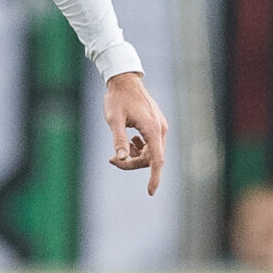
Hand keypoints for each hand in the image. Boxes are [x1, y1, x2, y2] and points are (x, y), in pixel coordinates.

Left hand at [102, 72, 167, 194]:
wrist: (125, 80)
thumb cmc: (118, 98)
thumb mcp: (114, 119)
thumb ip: (118, 139)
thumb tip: (120, 158)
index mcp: (152, 129)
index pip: (157, 160)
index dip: (154, 177)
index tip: (150, 192)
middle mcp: (160, 129)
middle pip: (151, 158)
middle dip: (133, 163)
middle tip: (111, 160)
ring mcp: (160, 126)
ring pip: (151, 152)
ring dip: (135, 156)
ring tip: (118, 151)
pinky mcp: (156, 124)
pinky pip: (151, 144)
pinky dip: (140, 148)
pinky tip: (129, 141)